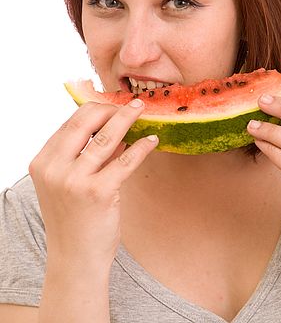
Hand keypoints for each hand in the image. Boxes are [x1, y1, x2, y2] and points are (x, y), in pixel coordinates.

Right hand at [29, 99, 157, 270]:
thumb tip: (114, 126)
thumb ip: (84, 155)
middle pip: (85, 121)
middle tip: (131, 105)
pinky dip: (141, 147)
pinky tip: (152, 140)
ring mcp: (74, 180)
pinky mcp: (98, 192)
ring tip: (142, 111)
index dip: (96, 109)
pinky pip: (125, 160)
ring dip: (128, 119)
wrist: (75, 260)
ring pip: (106, 136)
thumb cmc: (74, 219)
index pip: (71, 123)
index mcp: (42, 162)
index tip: (114, 104)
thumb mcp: (67, 183)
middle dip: (111, 108)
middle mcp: (53, 168)